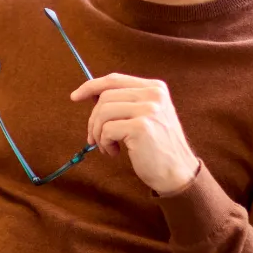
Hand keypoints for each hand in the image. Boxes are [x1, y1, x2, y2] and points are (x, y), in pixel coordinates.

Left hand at [70, 73, 200, 195]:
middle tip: (94, 139)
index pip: (114, 79)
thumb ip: (126, 102)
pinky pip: (106, 130)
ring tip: (106, 146)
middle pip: (105, 96)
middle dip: (93, 119)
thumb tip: (91, 94)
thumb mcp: (147, 116)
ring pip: (103, 112)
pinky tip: (115, 152)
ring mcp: (149, 110)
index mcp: (155, 88)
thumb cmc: (157, 147)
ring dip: (97, 133)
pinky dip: (104, 143)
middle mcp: (154, 95)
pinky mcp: (141, 127)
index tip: (75, 97)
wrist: (177, 173)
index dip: (91, 86)